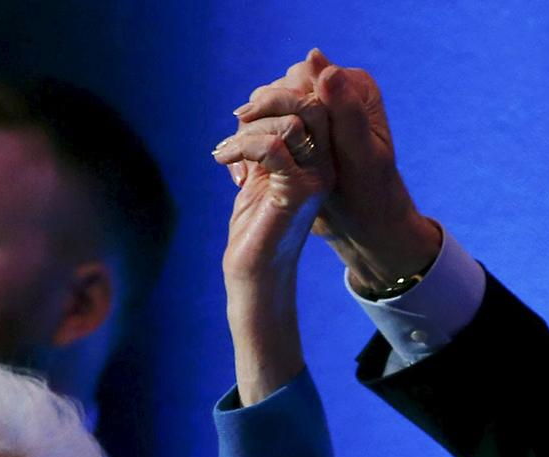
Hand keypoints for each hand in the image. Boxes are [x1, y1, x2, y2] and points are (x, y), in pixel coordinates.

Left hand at [213, 91, 335, 284]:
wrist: (257, 270)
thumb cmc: (256, 222)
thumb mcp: (261, 169)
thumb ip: (266, 137)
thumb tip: (255, 103)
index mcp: (320, 156)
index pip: (312, 102)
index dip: (276, 94)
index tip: (244, 115)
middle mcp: (325, 165)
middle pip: (311, 104)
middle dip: (268, 100)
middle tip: (239, 118)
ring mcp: (316, 179)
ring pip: (291, 123)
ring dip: (249, 128)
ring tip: (226, 150)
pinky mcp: (297, 192)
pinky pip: (272, 148)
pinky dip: (241, 145)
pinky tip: (223, 159)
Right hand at [233, 49, 441, 291]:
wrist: (366, 227)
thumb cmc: (370, 195)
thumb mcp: (358, 153)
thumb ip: (343, 108)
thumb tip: (315, 58)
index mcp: (355, 88)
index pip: (303, 76)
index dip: (275, 99)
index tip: (248, 123)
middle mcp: (335, 94)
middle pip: (281, 90)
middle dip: (258, 118)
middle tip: (235, 147)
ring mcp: (317, 113)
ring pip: (269, 109)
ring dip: (248, 134)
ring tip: (232, 162)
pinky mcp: (302, 134)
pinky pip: (267, 129)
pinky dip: (251, 147)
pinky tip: (242, 175)